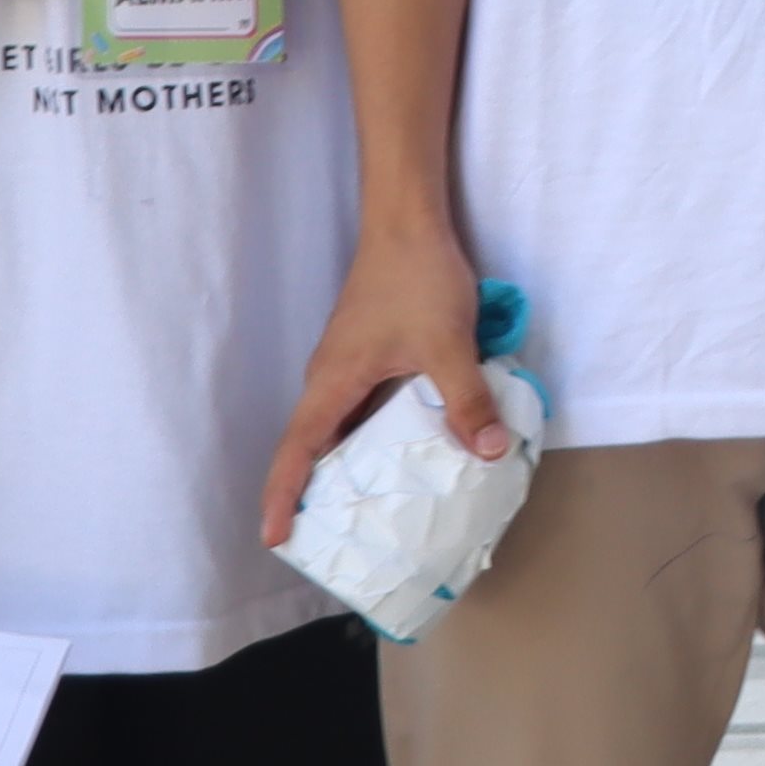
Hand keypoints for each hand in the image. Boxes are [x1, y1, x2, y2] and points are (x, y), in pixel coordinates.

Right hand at [259, 219, 508, 548]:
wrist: (409, 221)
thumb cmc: (416, 279)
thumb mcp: (448, 344)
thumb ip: (467, 399)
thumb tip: (489, 452)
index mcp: (331, 383)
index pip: (296, 452)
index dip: (282, 497)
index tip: (275, 539)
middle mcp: (330, 380)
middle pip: (311, 448)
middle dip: (310, 497)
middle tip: (329, 544)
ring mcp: (347, 367)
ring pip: (337, 430)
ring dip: (344, 469)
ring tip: (365, 515)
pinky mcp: (368, 355)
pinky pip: (361, 411)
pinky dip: (371, 440)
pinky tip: (403, 457)